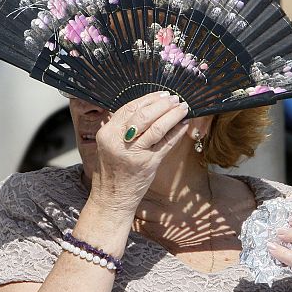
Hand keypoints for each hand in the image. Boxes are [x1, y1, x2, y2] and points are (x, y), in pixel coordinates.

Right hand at [90, 92, 188, 213]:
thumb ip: (123, 127)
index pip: (129, 108)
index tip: (161, 94)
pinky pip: (166, 143)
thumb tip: (148, 107)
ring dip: (173, 115)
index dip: (148, 98)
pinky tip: (184, 124)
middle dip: (162, 104)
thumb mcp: (109, 145)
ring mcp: (135, 153)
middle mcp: (119, 142)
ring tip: (183, 108)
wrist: (113, 197)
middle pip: (144, 115)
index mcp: (107, 133)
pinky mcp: (149, 164)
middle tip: (175, 99)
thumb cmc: (113, 170)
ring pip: (158, 127)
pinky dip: (177, 131)